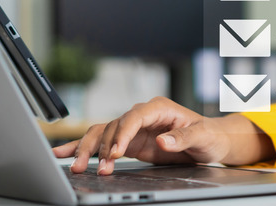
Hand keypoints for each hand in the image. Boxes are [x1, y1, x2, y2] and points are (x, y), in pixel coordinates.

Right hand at [52, 97, 274, 174]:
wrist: (210, 141)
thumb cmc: (209, 135)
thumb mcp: (202, 136)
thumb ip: (183, 138)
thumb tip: (161, 140)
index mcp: (159, 108)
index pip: (134, 116)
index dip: (122, 133)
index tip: (116, 152)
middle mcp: (142, 115)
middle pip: (113, 126)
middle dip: (102, 147)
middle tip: (95, 167)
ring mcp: (133, 128)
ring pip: (102, 134)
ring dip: (89, 150)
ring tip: (78, 167)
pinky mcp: (128, 142)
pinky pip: (102, 143)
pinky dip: (83, 148)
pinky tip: (65, 153)